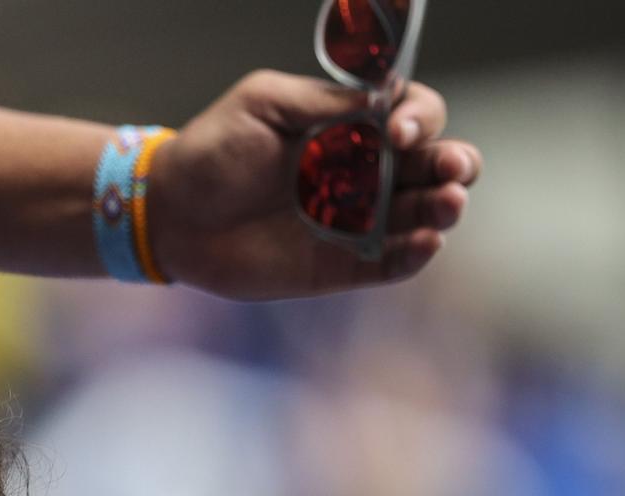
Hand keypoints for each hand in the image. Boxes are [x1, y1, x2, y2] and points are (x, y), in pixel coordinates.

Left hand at [146, 72, 480, 299]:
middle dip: (453, 164)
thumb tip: (385, 100)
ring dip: (443, 208)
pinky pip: (391, 264)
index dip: (420, 119)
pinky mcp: (341, 266)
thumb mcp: (267, 104)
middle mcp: (363, 173)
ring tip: (447, 204)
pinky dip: (414, 255)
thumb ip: (325, 102)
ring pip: (421, 215)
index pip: (412, 117)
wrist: (171, 213)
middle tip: (453, 169)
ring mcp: (356, 222)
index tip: (400, 130)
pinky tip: (425, 244)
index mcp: (351, 127)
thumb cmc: (213, 150)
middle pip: (432, 166)